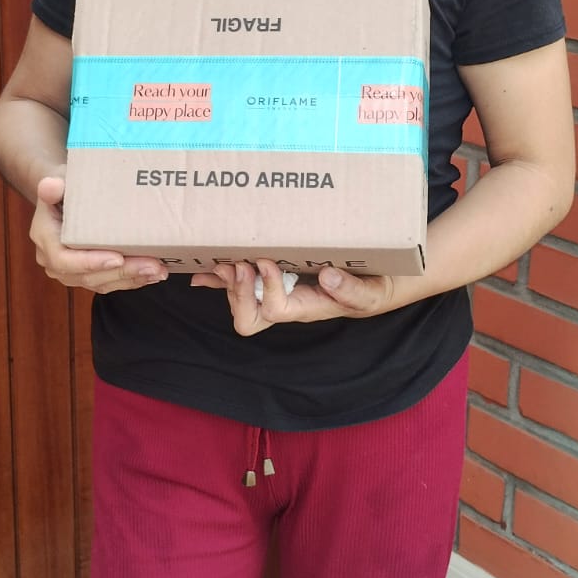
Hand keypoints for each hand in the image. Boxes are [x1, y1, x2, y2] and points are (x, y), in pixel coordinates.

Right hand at [30, 176, 168, 292]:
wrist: (63, 197)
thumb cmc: (64, 187)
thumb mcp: (58, 180)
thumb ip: (53, 185)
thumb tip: (51, 185)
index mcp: (46, 238)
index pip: (64, 260)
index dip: (90, 263)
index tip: (117, 258)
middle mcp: (54, 261)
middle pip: (88, 276)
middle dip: (122, 272)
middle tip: (151, 265)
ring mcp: (71, 272)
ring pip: (102, 283)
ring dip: (132, 278)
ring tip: (158, 270)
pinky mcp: (87, 275)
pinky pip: (109, 283)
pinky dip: (132, 280)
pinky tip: (153, 274)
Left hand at [190, 257, 394, 336]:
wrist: (373, 283)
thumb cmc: (371, 290)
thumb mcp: (370, 292)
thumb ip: (350, 289)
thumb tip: (326, 276)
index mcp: (306, 308)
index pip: (276, 309)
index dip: (266, 288)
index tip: (267, 261)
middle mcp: (286, 305)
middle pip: (249, 316)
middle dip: (239, 291)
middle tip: (240, 264)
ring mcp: (275, 295)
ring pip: (240, 302)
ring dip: (228, 282)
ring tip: (223, 261)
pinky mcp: (270, 281)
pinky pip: (239, 287)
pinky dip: (218, 281)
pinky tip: (203, 273)